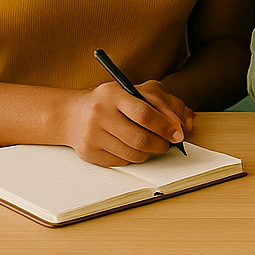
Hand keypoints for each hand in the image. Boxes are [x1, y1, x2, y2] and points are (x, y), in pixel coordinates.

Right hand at [61, 79, 193, 165]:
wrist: (71, 114)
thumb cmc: (110, 101)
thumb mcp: (135, 92)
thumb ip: (163, 103)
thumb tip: (184, 124)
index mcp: (113, 94)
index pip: (145, 113)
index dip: (166, 126)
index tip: (178, 133)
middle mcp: (100, 114)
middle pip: (140, 138)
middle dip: (161, 144)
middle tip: (168, 143)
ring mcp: (92, 135)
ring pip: (133, 154)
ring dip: (149, 152)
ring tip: (152, 144)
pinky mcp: (89, 153)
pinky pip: (122, 162)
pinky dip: (133, 157)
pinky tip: (131, 147)